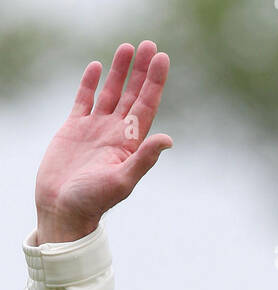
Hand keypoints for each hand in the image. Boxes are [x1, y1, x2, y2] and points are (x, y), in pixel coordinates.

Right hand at [34, 40, 170, 244]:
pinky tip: (97, 67)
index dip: (155, 82)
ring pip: (110, 92)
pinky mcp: (73, 128)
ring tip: (127, 47)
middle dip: (140, 70)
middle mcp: (114, 133)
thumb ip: (144, 159)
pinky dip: (90, 83)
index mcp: (129, 143)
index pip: (146, 105)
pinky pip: (84, 99)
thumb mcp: (122, 180)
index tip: (162, 59)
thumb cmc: (93, 202)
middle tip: (149, 44)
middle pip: (131, 94)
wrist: (62, 210)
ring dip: (119, 71)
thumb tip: (168, 139)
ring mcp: (94, 129)